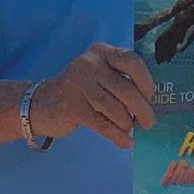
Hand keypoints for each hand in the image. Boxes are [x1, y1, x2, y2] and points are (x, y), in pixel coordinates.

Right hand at [30, 43, 154, 148]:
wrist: (42, 102)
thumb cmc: (82, 89)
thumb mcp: (100, 74)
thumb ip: (122, 79)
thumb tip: (151, 103)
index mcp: (102, 52)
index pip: (132, 61)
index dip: (145, 81)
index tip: (150, 97)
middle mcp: (90, 64)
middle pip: (125, 88)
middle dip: (141, 109)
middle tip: (149, 122)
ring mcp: (78, 84)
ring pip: (113, 108)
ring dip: (127, 122)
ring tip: (131, 129)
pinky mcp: (72, 106)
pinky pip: (101, 123)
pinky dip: (117, 135)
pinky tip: (126, 142)